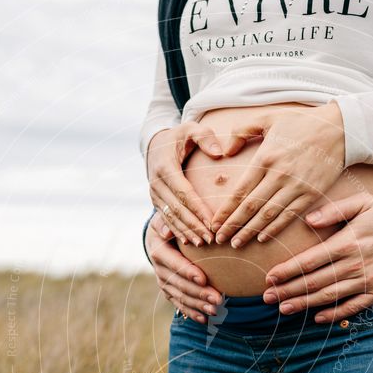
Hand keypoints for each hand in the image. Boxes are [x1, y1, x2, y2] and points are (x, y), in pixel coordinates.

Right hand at [145, 213, 222, 322]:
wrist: (163, 233)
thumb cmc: (173, 221)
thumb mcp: (169, 216)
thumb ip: (170, 221)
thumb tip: (167, 231)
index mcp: (158, 250)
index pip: (173, 263)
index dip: (187, 272)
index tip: (203, 279)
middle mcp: (158, 268)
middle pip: (179, 284)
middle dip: (198, 293)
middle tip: (218, 299)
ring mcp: (163, 281)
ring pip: (180, 296)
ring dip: (198, 305)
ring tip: (215, 310)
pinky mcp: (169, 290)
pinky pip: (179, 304)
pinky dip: (191, 312)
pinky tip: (205, 319)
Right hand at [147, 122, 224, 246]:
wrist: (156, 144)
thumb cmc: (179, 137)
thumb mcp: (191, 129)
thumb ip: (205, 137)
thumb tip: (219, 152)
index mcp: (165, 167)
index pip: (184, 192)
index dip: (198, 209)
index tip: (212, 222)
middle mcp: (156, 182)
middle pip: (177, 209)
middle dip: (194, 225)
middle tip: (211, 238)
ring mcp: (153, 194)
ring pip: (170, 217)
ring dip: (186, 232)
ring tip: (202, 243)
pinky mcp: (155, 201)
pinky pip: (166, 219)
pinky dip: (177, 231)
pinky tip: (188, 242)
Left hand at [210, 102, 344, 247]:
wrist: (340, 128)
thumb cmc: (301, 123)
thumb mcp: (268, 118)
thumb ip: (242, 130)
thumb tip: (226, 151)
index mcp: (266, 157)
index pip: (240, 191)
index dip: (226, 210)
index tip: (214, 223)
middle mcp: (279, 174)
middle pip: (251, 207)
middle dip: (233, 225)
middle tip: (220, 239)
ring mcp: (296, 186)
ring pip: (268, 215)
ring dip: (250, 231)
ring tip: (237, 243)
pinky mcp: (311, 194)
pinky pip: (289, 215)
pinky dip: (275, 228)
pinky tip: (262, 238)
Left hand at [263, 194, 372, 322]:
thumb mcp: (363, 202)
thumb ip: (334, 211)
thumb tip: (308, 220)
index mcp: (347, 243)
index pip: (310, 261)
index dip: (287, 271)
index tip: (269, 278)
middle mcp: (355, 265)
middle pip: (314, 282)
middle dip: (288, 290)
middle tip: (267, 298)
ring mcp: (367, 282)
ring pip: (329, 296)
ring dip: (303, 304)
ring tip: (283, 309)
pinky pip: (352, 307)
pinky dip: (334, 314)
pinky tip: (316, 318)